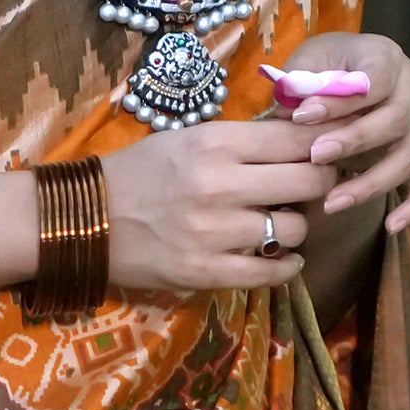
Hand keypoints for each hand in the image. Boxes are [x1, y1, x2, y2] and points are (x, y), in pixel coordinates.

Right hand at [99, 118, 333, 296]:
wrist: (85, 220)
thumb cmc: (140, 172)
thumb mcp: (189, 139)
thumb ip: (243, 140)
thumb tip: (303, 137)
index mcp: (215, 143)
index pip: (297, 140)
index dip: (322, 145)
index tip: (324, 152)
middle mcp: (220, 185)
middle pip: (309, 181)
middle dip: (319, 184)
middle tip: (311, 188)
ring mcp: (214, 232)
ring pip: (295, 229)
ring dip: (298, 227)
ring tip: (282, 223)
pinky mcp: (205, 272)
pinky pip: (270, 273)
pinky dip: (287, 266)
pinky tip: (284, 258)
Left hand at [270, 35, 409, 230]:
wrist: (349, 75)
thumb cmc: (324, 72)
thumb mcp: (306, 66)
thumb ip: (300, 87)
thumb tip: (293, 118)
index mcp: (386, 55)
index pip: (375, 78)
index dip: (341, 100)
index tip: (302, 116)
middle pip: (397, 119)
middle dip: (354, 141)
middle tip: (315, 158)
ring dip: (372, 183)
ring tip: (333, 202)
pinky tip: (390, 226)